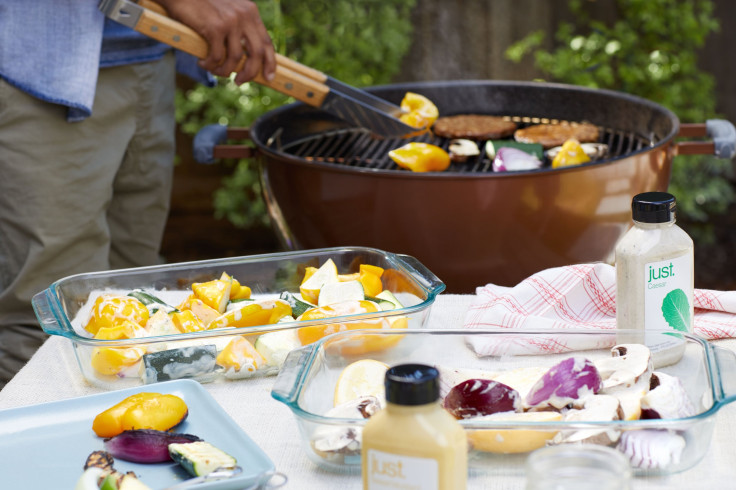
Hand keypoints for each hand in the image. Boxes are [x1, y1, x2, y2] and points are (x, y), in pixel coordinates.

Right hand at [156, 0, 275, 83]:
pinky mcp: (215, 28)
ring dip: (224, 70)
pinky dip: (209, 64)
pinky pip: (216, 56)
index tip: (268, 77)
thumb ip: (240, 28)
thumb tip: (246, 57)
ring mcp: (230, 21)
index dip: (270, 62)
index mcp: (250, 12)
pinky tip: (202, 63)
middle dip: (250, 73)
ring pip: (235, 58)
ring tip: (214, 70)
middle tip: (239, 82)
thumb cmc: (202, 4)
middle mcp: (244, 16)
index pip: (266, 42)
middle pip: (256, 54)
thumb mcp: (228, 11)